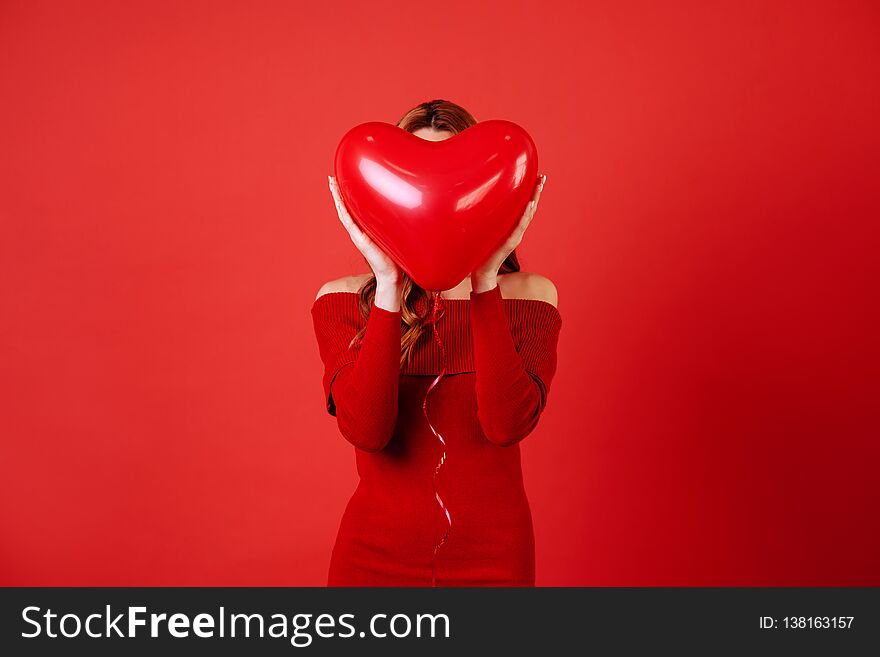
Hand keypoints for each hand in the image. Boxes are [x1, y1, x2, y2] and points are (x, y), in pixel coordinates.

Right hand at [328, 176, 401, 310]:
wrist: (393, 274)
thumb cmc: (396, 257)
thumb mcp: (393, 235)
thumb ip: (394, 224)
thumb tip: (408, 208)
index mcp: (365, 228)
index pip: (353, 209)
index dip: (347, 196)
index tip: (342, 182)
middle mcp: (358, 230)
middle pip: (344, 208)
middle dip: (337, 193)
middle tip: (331, 178)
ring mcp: (357, 234)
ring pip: (343, 212)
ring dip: (337, 198)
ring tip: (331, 185)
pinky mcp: (360, 239)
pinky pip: (349, 222)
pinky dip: (343, 210)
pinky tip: (338, 200)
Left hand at [471, 174, 545, 292]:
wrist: (482, 272)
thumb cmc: (483, 253)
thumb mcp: (488, 232)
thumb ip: (491, 221)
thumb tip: (482, 203)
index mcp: (513, 228)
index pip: (525, 208)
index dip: (531, 193)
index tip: (536, 178)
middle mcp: (517, 231)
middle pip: (530, 208)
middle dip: (537, 192)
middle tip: (543, 177)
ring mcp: (515, 236)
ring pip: (528, 215)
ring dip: (534, 199)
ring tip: (539, 186)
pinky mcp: (510, 242)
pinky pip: (519, 226)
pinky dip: (525, 215)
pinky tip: (530, 203)